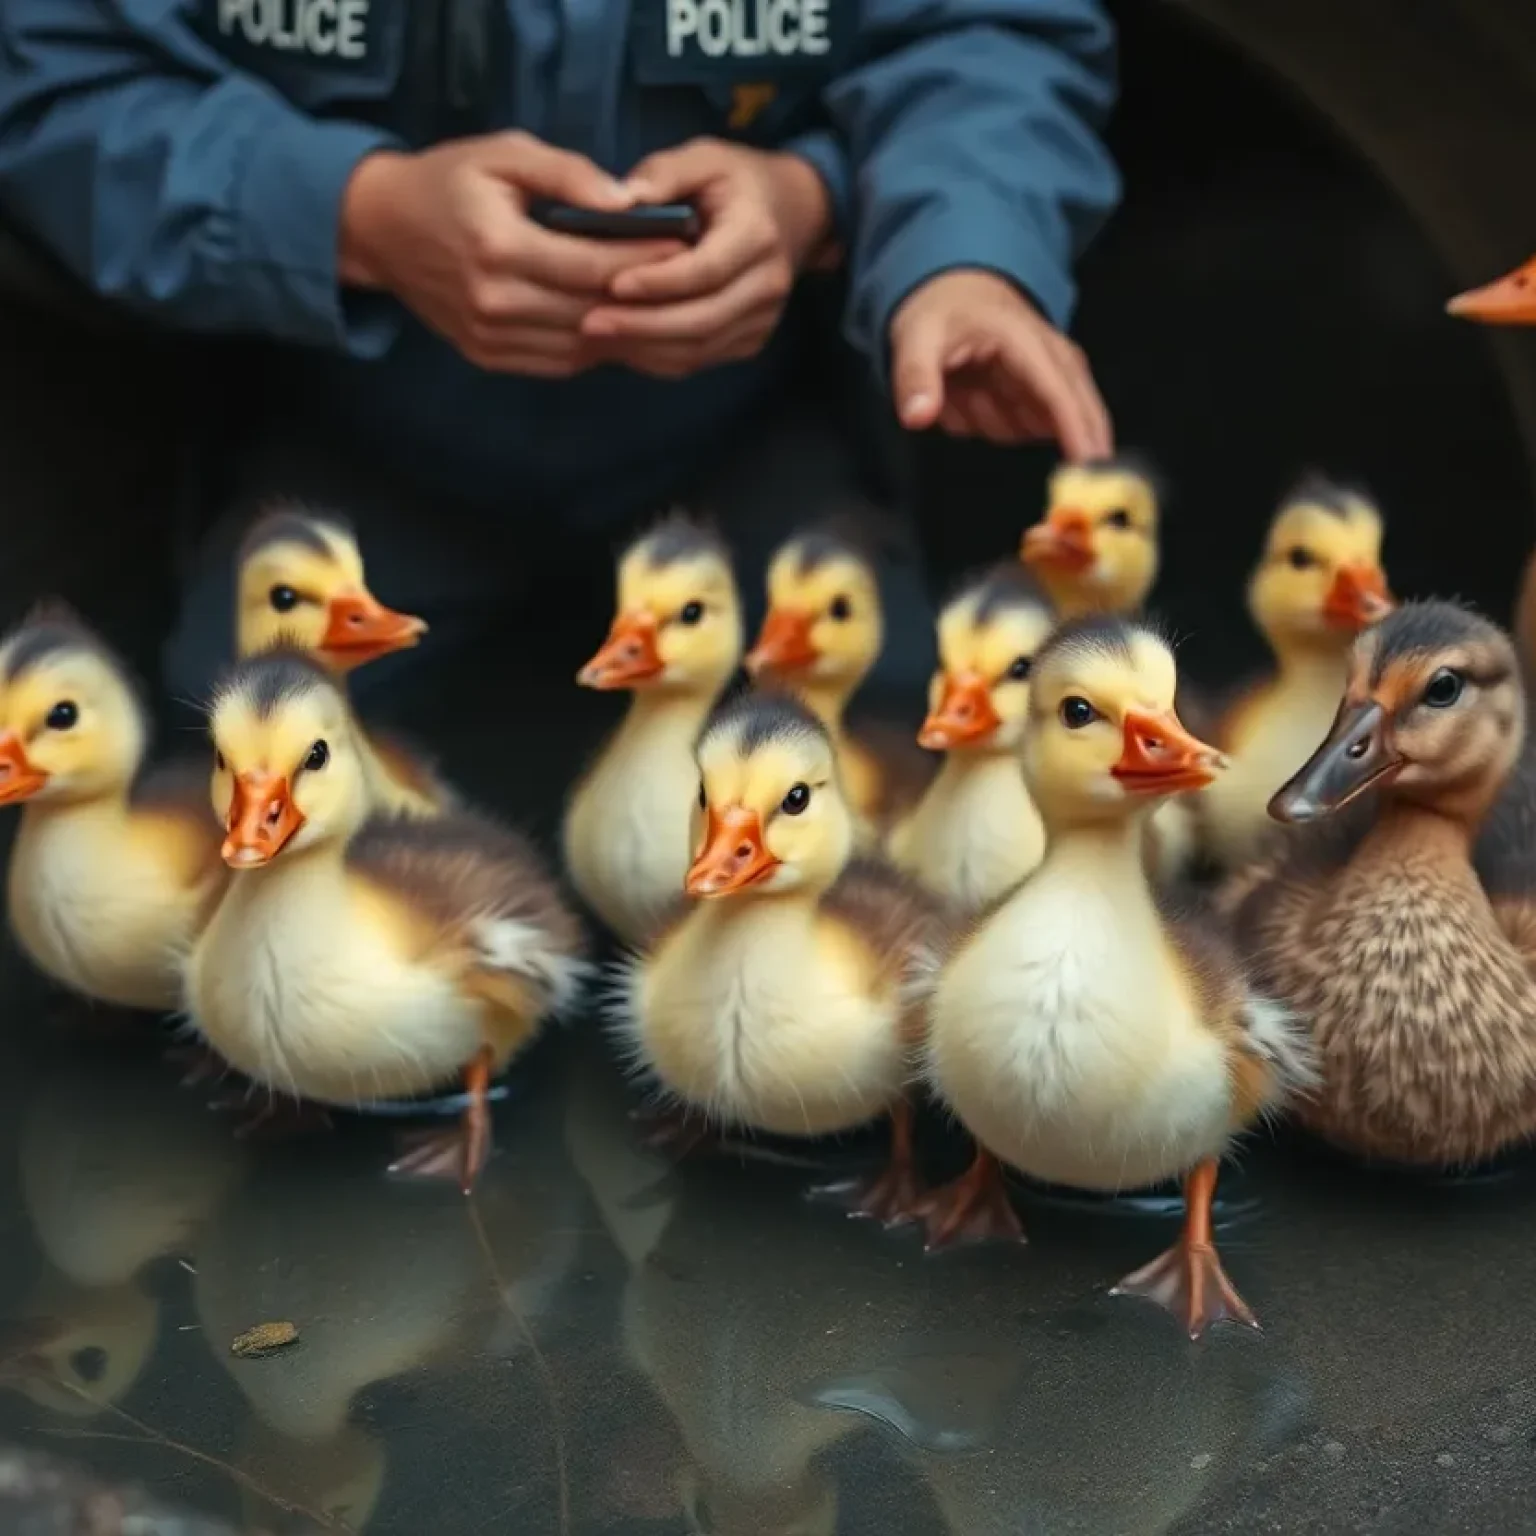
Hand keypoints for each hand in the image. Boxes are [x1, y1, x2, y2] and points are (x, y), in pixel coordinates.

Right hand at [339, 133, 684, 375]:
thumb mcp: (503, 154)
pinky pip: (559, 363)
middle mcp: (495, 302)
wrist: (380, 230)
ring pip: (582, 346)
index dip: (644, 261)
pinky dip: (594, 348)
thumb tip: (626, 200)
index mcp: (500, 248)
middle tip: (687, 279)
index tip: (684, 247)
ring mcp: (490, 337)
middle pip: (592, 312)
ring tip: (661, 305)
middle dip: (644, 297)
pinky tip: (618, 325)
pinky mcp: (488, 357)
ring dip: (625, 330)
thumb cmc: (447, 181)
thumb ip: (566, 173)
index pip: (592, 266)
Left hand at [578, 140, 832, 378]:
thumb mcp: (705, 157)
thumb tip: (621, 198)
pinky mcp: (751, 340)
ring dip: (646, 348)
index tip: (612, 284)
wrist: (792, 213)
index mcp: (757, 235)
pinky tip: (622, 344)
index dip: (658, 283)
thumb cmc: (737, 182)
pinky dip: (658, 358)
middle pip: (702, 320)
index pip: (704, 271)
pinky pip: (700, 360)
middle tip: (591, 322)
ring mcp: (763, 319)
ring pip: (699, 349)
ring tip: (598, 336)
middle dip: (643, 326)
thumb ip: (665, 173)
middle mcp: (768, 284)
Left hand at [889, 270, 1112, 458]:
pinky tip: (971, 398)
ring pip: (1032, 427)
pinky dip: (989, 422)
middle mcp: (1048, 357)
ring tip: (962, 391)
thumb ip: (916, 377)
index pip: (1058, 392)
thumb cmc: (942, 311)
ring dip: (992, 422)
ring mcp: (1046, 379)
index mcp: (1025, 339)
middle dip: (1071, 440)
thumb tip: (917, 416)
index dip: (1076, 430)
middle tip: (1042, 459)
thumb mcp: (915, 337)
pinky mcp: (1036, 397)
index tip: (1089, 465)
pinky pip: (1017, 429)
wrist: (953, 293)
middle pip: (1079, 411)